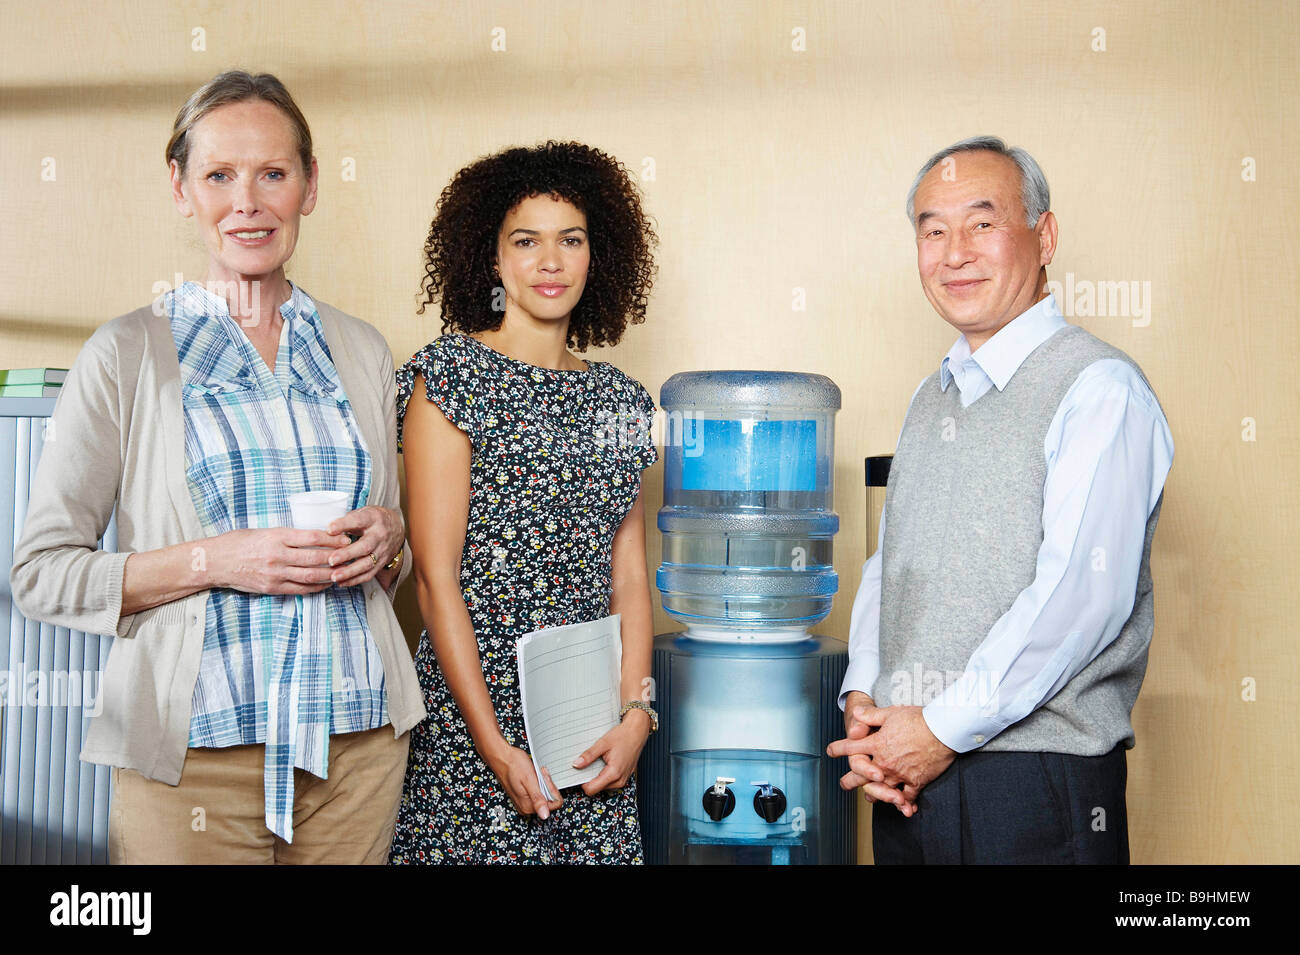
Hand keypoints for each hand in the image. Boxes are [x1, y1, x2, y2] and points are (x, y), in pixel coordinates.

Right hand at [207, 527, 349, 594]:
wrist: (215, 562)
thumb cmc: (239, 542)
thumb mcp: (263, 531)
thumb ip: (286, 535)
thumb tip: (312, 536)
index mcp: (276, 537)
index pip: (312, 537)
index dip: (332, 539)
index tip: (345, 538)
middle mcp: (277, 556)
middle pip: (315, 558)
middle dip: (336, 557)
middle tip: (350, 554)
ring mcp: (275, 574)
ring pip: (311, 576)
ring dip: (330, 574)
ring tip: (343, 570)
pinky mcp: (272, 588)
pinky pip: (300, 589)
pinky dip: (316, 587)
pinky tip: (326, 583)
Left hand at [325, 506, 404, 586]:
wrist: (396, 527)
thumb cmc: (372, 520)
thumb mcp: (362, 513)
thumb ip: (346, 520)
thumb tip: (328, 530)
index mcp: (373, 519)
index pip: (358, 521)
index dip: (344, 524)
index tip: (330, 529)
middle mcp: (380, 535)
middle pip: (365, 546)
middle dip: (347, 554)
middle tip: (331, 560)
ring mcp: (382, 551)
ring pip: (367, 563)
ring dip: (350, 571)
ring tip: (334, 576)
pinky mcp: (382, 563)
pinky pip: (369, 574)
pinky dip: (354, 580)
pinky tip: (341, 582)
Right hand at [483, 743, 564, 819]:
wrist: (502, 758)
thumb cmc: (513, 765)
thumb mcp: (529, 780)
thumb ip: (537, 799)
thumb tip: (544, 816)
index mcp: (528, 806)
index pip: (553, 804)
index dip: (552, 789)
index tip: (544, 778)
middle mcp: (526, 807)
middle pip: (549, 800)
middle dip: (547, 785)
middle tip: (540, 774)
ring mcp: (524, 802)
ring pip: (544, 795)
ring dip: (543, 783)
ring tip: (536, 773)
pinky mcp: (523, 796)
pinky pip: (538, 792)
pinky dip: (538, 783)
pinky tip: (533, 776)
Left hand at [573, 709, 651, 795]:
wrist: (637, 732)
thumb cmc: (623, 736)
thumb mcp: (602, 743)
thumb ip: (589, 755)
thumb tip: (576, 764)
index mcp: (614, 773)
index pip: (592, 789)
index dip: (582, 782)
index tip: (579, 772)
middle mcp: (620, 780)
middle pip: (597, 788)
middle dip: (590, 778)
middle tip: (590, 763)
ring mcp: (624, 779)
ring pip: (604, 786)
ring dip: (598, 777)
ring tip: (600, 761)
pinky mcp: (625, 777)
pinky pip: (611, 782)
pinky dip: (605, 775)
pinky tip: (606, 763)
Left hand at [830, 705, 956, 811]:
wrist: (943, 730)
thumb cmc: (918, 719)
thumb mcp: (891, 713)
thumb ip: (871, 715)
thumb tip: (856, 713)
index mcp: (876, 744)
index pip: (851, 747)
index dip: (838, 749)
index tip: (831, 751)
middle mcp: (884, 762)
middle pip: (862, 774)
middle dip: (851, 780)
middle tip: (844, 784)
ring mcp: (899, 774)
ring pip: (882, 789)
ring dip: (875, 794)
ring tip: (870, 798)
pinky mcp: (915, 781)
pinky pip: (907, 796)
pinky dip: (904, 803)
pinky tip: (902, 808)